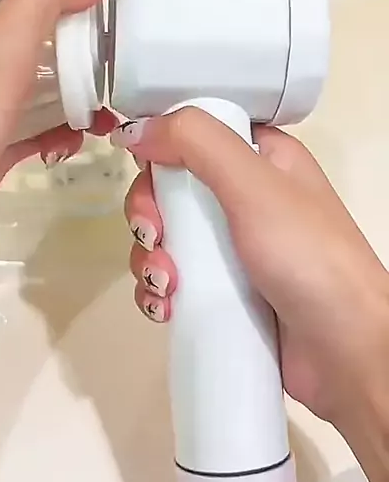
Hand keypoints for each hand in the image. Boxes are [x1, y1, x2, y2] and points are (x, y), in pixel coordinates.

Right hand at [113, 109, 388, 427]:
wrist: (346, 352)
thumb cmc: (308, 257)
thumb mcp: (255, 184)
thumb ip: (196, 143)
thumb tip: (135, 129)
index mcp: (262, 157)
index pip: (196, 133)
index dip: (163, 147)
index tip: (145, 171)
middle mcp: (246, 197)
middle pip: (170, 188)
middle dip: (149, 214)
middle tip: (155, 237)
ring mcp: (234, 248)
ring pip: (165, 238)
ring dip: (150, 259)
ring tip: (167, 285)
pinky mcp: (223, 292)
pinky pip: (172, 281)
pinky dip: (158, 292)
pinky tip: (166, 307)